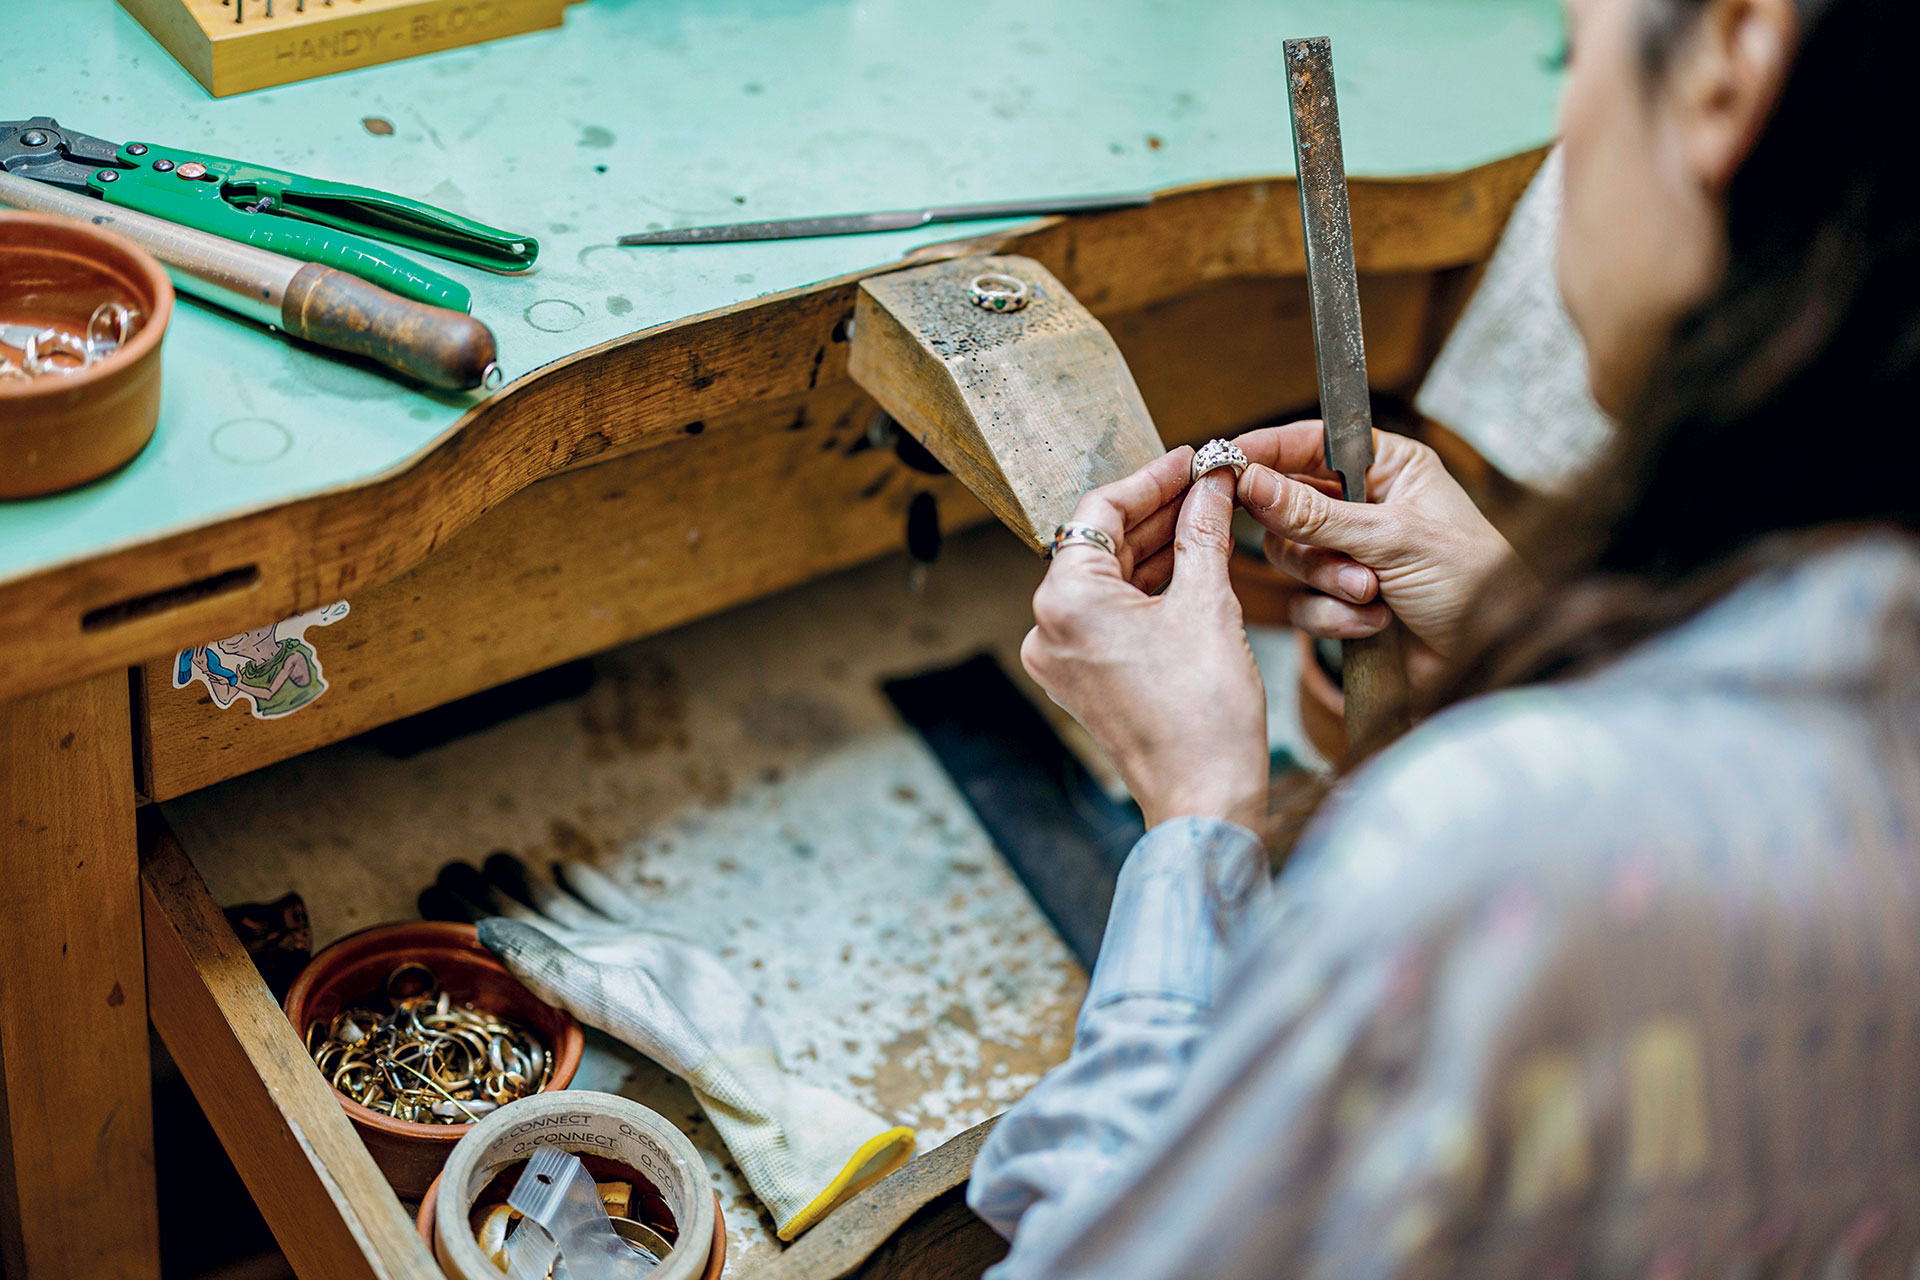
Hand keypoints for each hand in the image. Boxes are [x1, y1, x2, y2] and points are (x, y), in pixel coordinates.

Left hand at [1021, 447, 1268, 831]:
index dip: (1152, 479)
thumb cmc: (1202, 717)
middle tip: (1207, 484)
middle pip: (1101, 543)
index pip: (1100, 511)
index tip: (1192, 461)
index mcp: (1064, 602)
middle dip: (1157, 512)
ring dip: (1155, 547)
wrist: (1203, 798)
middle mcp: (1048, 628)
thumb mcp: (1209, 604)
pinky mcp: (1082, 678)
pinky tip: (1188, 563)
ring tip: (1206, 516)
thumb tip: (1212, 485)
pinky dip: (1147, 587)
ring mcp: (1061, 657)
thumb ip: (1204, 533)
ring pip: (1108, 579)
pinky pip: (1110, 614)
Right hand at [1233, 422, 1526, 657]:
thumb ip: (1314, 513)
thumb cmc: (1474, 581)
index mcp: (1389, 468)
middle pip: (1288, 507)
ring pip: (1293, 560)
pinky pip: (1304, 604)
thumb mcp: (1392, 537)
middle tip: (1331, 554)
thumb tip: (1251, 481)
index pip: (1311, 443)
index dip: (1267, 451)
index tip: (1226, 462)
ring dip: (1329, 582)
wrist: (1493, 658)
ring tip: (1373, 593)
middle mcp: (1367, 507)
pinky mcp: (1345, 603)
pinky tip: (1377, 622)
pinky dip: (1336, 617)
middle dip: (1312, 542)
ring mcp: (1353, 556)